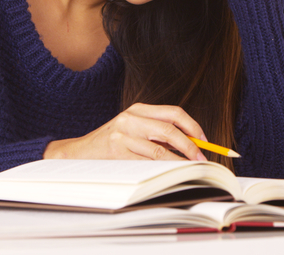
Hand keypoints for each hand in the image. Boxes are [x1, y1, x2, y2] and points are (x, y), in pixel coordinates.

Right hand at [43, 103, 207, 160]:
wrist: (77, 154)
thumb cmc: (110, 144)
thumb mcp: (132, 130)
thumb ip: (157, 133)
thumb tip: (191, 145)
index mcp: (137, 109)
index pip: (173, 113)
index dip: (193, 127)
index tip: (205, 141)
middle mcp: (130, 118)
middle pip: (170, 129)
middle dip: (191, 146)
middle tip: (202, 159)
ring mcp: (123, 135)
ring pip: (161, 149)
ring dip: (180, 161)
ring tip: (190, 169)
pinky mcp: (117, 152)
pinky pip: (147, 162)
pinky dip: (164, 169)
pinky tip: (171, 173)